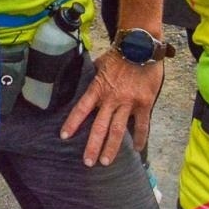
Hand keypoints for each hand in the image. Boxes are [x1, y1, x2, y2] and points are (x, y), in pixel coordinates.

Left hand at [60, 49, 161, 165]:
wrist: (140, 46)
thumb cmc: (120, 53)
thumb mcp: (101, 63)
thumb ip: (95, 74)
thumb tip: (88, 77)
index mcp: (98, 88)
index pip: (81, 108)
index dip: (72, 123)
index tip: (64, 136)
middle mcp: (111, 98)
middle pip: (99, 127)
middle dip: (92, 146)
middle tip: (88, 162)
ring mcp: (128, 103)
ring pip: (118, 131)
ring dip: (111, 148)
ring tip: (106, 162)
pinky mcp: (144, 104)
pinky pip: (142, 125)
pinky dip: (140, 138)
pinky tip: (137, 148)